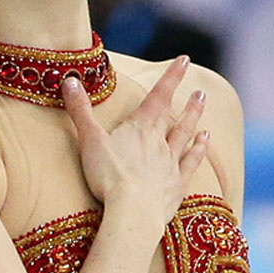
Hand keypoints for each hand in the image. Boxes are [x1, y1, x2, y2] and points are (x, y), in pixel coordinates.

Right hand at [60, 56, 208, 230]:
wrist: (133, 213)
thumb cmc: (109, 176)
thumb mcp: (89, 140)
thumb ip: (80, 110)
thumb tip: (69, 79)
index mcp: (140, 128)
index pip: (158, 96)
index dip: (172, 76)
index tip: (185, 60)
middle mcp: (159, 142)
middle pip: (174, 116)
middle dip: (187, 101)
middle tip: (200, 91)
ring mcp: (170, 164)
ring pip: (186, 136)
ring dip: (195, 120)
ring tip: (203, 107)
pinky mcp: (176, 186)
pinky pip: (191, 163)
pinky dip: (199, 150)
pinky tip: (205, 142)